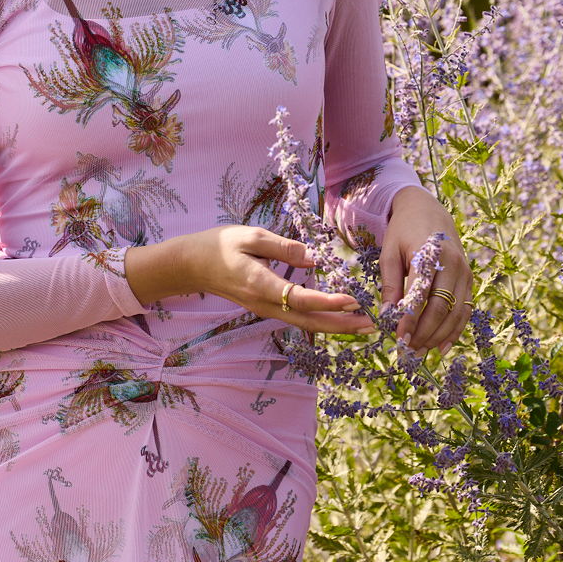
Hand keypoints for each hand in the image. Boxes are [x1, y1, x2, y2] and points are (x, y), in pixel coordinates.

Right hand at [128, 226, 375, 335]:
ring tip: (362, 325)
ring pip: (304, 323)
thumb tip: (315, 258)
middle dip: (341, 325)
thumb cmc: (220, 244)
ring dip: (334, 325)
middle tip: (371, 324)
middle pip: (308, 321)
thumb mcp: (252, 235)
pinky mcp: (266, 307)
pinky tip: (337, 317)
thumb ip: (284, 247)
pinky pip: (297, 318)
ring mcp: (265, 309)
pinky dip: (320, 320)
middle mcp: (265, 303)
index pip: (301, 298)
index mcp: (261, 285)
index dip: (328, 301)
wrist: (191, 264)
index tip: (353, 299)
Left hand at [380, 187, 471, 353]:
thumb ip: (390, 284)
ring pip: (456, 312)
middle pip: (441, 307)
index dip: (410, 320)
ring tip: (421, 352)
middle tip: (408, 351)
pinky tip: (441, 347)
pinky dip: (455, 331)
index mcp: (430, 253)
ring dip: (439, 336)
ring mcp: (465, 272)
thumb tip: (387, 316)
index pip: (420, 294)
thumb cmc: (403, 232)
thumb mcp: (389, 253)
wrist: (427, 210)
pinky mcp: (469, 279)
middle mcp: (452, 263)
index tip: (399, 340)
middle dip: (425, 332)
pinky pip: (465, 309)